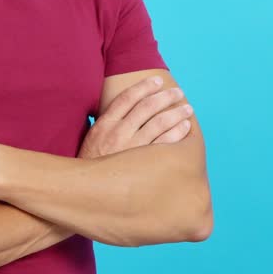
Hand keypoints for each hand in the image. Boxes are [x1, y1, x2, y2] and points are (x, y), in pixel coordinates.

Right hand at [78, 76, 193, 158]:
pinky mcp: (142, 165)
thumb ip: (108, 123)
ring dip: (176, 113)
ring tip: (187, 109)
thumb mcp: (92, 139)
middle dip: (165, 97)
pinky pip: (165, 144)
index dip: (144, 86)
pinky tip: (185, 128)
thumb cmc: (91, 165)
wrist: (86, 193)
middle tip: (178, 93)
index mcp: (104, 125)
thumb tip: (127, 106)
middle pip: (147, 107)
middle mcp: (118, 134)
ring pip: (159, 123)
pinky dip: (177, 133)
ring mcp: (131, 149)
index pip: (127, 97)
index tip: (158, 81)